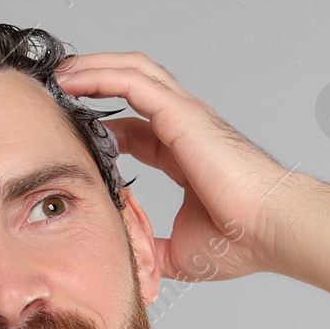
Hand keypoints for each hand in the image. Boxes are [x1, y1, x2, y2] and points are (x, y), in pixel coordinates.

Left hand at [55, 52, 301, 282]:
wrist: (270, 230)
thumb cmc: (242, 239)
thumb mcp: (178, 251)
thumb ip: (151, 247)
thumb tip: (130, 260)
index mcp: (185, 154)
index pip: (137, 130)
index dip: (104, 127)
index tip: (73, 135)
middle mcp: (185, 127)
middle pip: (135, 85)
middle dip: (95, 80)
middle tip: (59, 88)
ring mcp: (185, 116)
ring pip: (133, 71)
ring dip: (94, 68)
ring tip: (61, 75)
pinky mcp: (182, 113)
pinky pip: (134, 81)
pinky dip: (101, 74)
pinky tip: (73, 80)